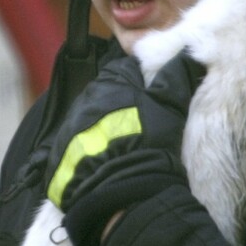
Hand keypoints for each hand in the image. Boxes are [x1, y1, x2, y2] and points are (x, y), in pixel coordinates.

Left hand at [46, 50, 204, 245]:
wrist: (122, 192)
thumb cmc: (150, 144)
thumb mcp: (170, 108)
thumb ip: (176, 77)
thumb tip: (187, 53)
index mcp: (109, 83)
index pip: (125, 71)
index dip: (142, 84)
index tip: (153, 101)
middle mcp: (84, 99)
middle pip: (104, 95)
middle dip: (118, 106)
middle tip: (138, 127)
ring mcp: (68, 127)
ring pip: (88, 119)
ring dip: (101, 129)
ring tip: (120, 149)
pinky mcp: (58, 154)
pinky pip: (73, 146)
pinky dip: (86, 152)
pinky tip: (102, 164)